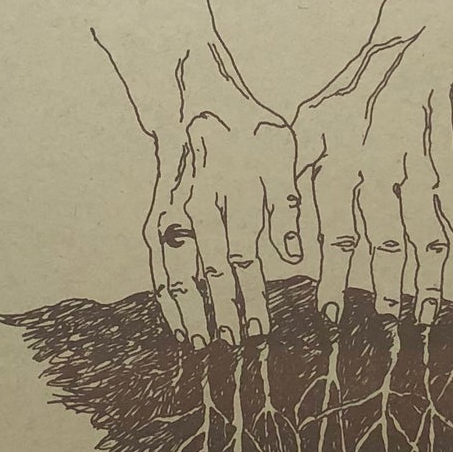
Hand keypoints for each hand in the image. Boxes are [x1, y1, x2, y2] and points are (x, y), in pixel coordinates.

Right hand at [146, 57, 300, 346]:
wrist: (196, 102)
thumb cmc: (249, 130)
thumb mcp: (282, 152)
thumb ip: (286, 204)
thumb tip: (293, 256)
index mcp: (233, 191)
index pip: (244, 256)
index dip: (252, 296)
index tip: (264, 331)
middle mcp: (197, 206)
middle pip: (210, 270)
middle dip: (223, 312)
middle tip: (235, 349)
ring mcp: (173, 214)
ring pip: (177, 272)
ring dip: (189, 311)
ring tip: (200, 346)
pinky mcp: (158, 219)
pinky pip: (159, 265)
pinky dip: (166, 296)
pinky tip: (178, 324)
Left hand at [292, 3, 452, 325]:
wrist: (408, 60)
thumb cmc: (344, 104)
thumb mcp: (304, 132)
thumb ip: (291, 185)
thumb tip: (286, 250)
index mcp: (341, 165)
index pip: (337, 232)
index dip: (335, 277)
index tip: (332, 316)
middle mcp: (383, 174)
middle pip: (389, 241)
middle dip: (389, 288)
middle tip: (386, 328)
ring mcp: (423, 177)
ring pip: (432, 238)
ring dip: (432, 283)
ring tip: (427, 322)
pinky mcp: (451, 179)